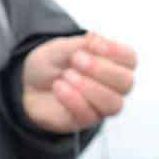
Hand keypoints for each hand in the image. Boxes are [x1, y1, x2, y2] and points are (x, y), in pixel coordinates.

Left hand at [22, 32, 136, 133]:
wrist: (28, 85)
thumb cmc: (52, 65)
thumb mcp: (62, 48)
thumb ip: (80, 44)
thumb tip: (95, 37)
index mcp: (112, 64)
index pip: (129, 59)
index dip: (115, 50)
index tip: (91, 43)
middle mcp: (112, 87)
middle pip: (126, 82)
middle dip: (101, 69)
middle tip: (76, 60)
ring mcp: (100, 106)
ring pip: (113, 103)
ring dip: (89, 87)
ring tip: (66, 75)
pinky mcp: (84, 120)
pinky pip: (89, 115)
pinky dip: (73, 99)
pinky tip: (59, 87)